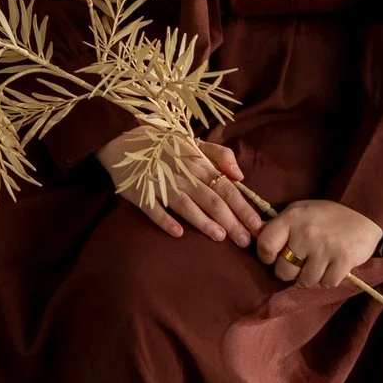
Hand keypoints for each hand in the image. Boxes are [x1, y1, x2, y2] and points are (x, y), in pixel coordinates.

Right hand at [98, 129, 264, 247]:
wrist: (125, 141)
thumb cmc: (166, 145)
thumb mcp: (195, 143)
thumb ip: (221, 155)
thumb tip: (240, 176)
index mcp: (199, 164)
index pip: (227, 188)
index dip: (243, 207)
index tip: (257, 225)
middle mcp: (184, 176)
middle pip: (212, 201)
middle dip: (231, 222)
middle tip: (246, 241)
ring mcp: (162, 186)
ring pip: (187, 206)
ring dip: (204, 222)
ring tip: (221, 237)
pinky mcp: (141, 194)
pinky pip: (154, 209)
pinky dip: (166, 221)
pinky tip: (178, 233)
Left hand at [254, 199, 382, 288]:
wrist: (364, 211)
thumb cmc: (327, 214)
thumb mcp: (300, 211)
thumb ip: (279, 226)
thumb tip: (253, 236)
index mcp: (291, 218)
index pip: (265, 246)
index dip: (267, 257)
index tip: (275, 257)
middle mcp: (306, 233)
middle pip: (284, 271)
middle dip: (292, 271)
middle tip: (302, 262)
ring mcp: (325, 248)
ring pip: (305, 281)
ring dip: (312, 276)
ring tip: (320, 263)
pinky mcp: (343, 260)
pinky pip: (327, 283)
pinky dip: (329, 279)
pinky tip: (333, 265)